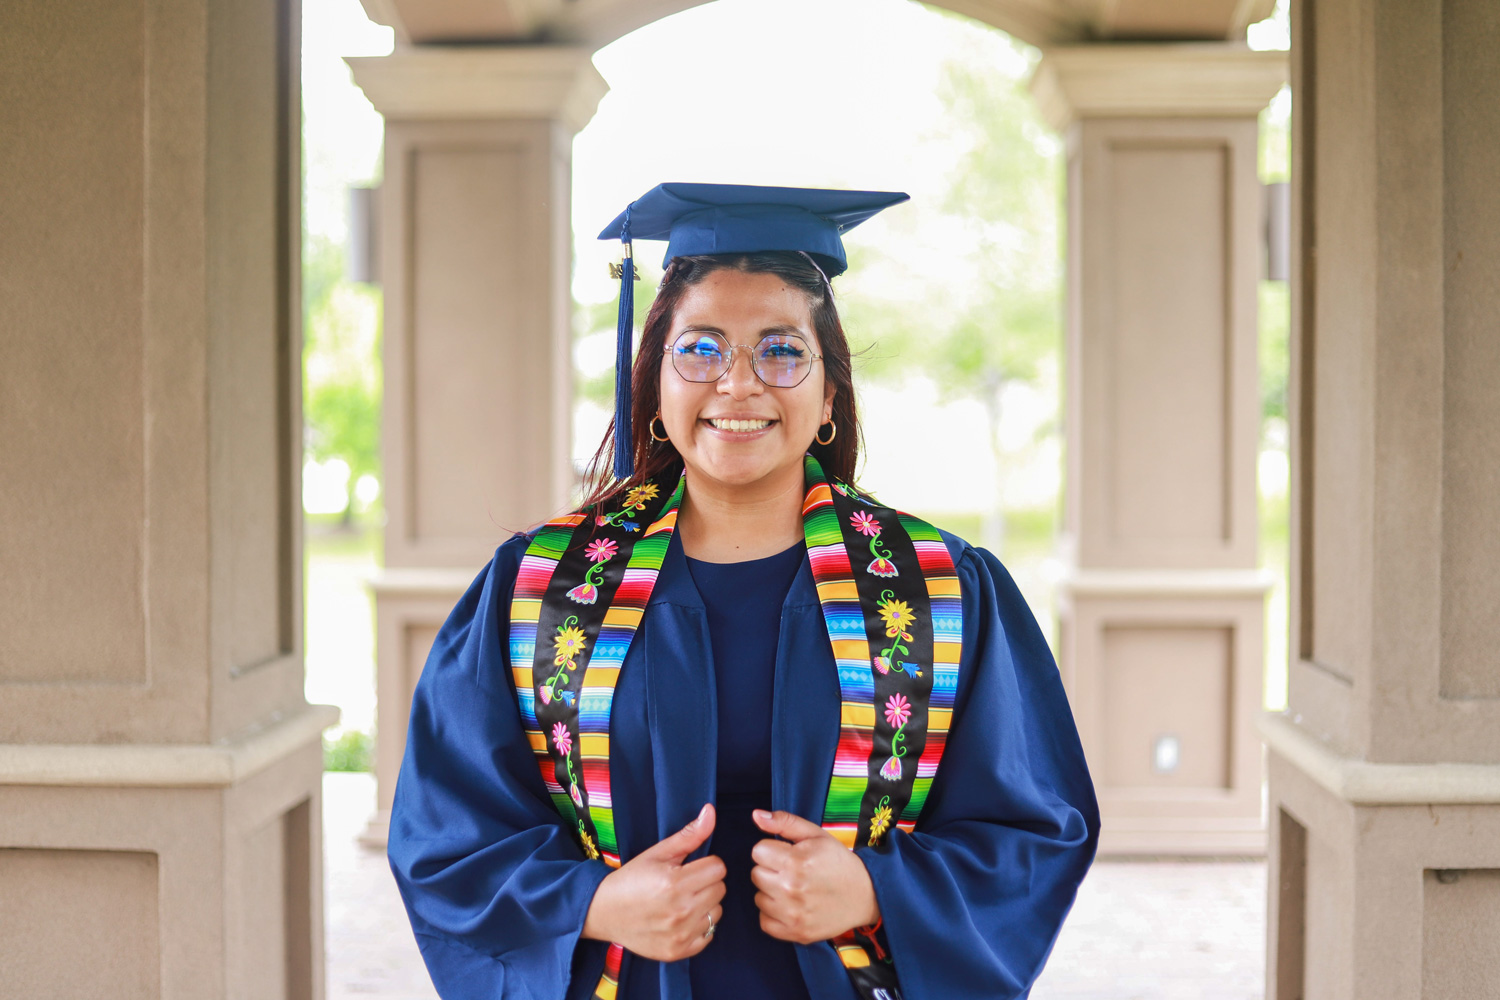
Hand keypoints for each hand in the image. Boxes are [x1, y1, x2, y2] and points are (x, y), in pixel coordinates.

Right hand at [582, 803, 726, 961]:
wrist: (603, 912)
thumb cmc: (631, 879)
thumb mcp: (657, 853)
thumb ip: (689, 835)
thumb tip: (711, 812)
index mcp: (674, 882)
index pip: (718, 868)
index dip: (705, 864)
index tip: (690, 867)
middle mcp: (680, 910)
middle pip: (720, 889)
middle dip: (706, 882)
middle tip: (685, 883)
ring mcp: (681, 934)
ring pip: (717, 912)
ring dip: (705, 905)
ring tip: (683, 901)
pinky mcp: (679, 951)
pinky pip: (709, 935)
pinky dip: (700, 927)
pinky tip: (682, 920)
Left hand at [750, 809, 879, 944]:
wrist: (866, 895)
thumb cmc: (838, 862)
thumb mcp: (816, 834)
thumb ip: (784, 822)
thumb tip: (755, 815)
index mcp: (796, 861)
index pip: (758, 852)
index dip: (771, 850)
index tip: (786, 855)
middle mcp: (791, 889)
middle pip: (756, 874)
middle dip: (770, 870)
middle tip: (791, 871)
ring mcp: (793, 914)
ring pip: (758, 898)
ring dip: (771, 893)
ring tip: (793, 889)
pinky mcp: (795, 933)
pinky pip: (764, 922)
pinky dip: (773, 914)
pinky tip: (789, 906)